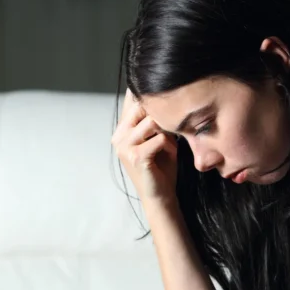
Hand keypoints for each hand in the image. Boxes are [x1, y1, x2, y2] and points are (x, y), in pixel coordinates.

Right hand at [111, 88, 178, 206]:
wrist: (160, 195)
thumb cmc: (161, 166)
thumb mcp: (157, 137)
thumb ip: (154, 119)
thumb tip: (161, 95)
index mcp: (121, 129)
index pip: (131, 100)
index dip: (150, 98)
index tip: (164, 102)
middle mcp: (118, 136)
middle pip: (142, 107)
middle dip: (161, 116)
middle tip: (171, 131)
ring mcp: (124, 147)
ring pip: (151, 121)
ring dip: (166, 131)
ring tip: (170, 143)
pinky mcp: (136, 157)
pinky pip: (159, 138)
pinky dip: (169, 145)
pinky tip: (170, 153)